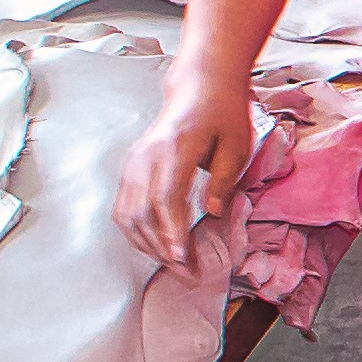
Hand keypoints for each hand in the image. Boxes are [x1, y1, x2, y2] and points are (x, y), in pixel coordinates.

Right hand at [117, 81, 260, 263]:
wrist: (199, 88)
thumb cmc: (223, 115)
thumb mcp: (237, 145)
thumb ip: (224, 180)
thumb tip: (214, 214)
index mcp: (176, 148)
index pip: (166, 197)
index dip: (171, 230)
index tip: (182, 257)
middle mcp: (147, 156)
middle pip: (144, 211)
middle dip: (163, 247)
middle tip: (187, 273)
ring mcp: (134, 162)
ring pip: (128, 213)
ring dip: (148, 244)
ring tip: (174, 265)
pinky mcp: (130, 168)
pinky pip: (124, 207)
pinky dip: (135, 232)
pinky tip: (154, 247)